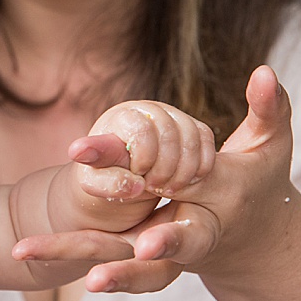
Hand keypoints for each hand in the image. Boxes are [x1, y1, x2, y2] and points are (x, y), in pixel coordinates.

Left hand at [15, 65, 300, 292]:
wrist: (244, 231)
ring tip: (21, 250)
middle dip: (113, 266)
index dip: (165, 230)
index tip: (144, 242)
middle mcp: (177, 244)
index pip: (183, 223)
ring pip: (109, 261)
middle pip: (143, 260)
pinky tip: (20, 247)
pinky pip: (91, 255)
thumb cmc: (255, 183)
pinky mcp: (128, 251)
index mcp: (210, 224)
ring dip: (65, 255)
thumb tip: (265, 70)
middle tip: (81, 273)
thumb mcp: (267, 148)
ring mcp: (150, 253)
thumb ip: (268, 111)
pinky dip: (60, 252)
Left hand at [71, 96, 215, 200]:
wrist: (122, 179)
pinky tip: (185, 183)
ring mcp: (172, 115)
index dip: (144, 158)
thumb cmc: (105, 179)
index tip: (137, 177)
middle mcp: (147, 110)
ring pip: (192, 135)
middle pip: (170, 132)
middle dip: (165, 167)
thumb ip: (105, 182)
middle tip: (154, 188)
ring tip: (168, 189)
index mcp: (120, 117)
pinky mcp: (190, 126)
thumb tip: (135, 184)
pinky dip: (200, 166)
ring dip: (184, 170)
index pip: (142, 129)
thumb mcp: (95, 184)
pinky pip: (206, 138)